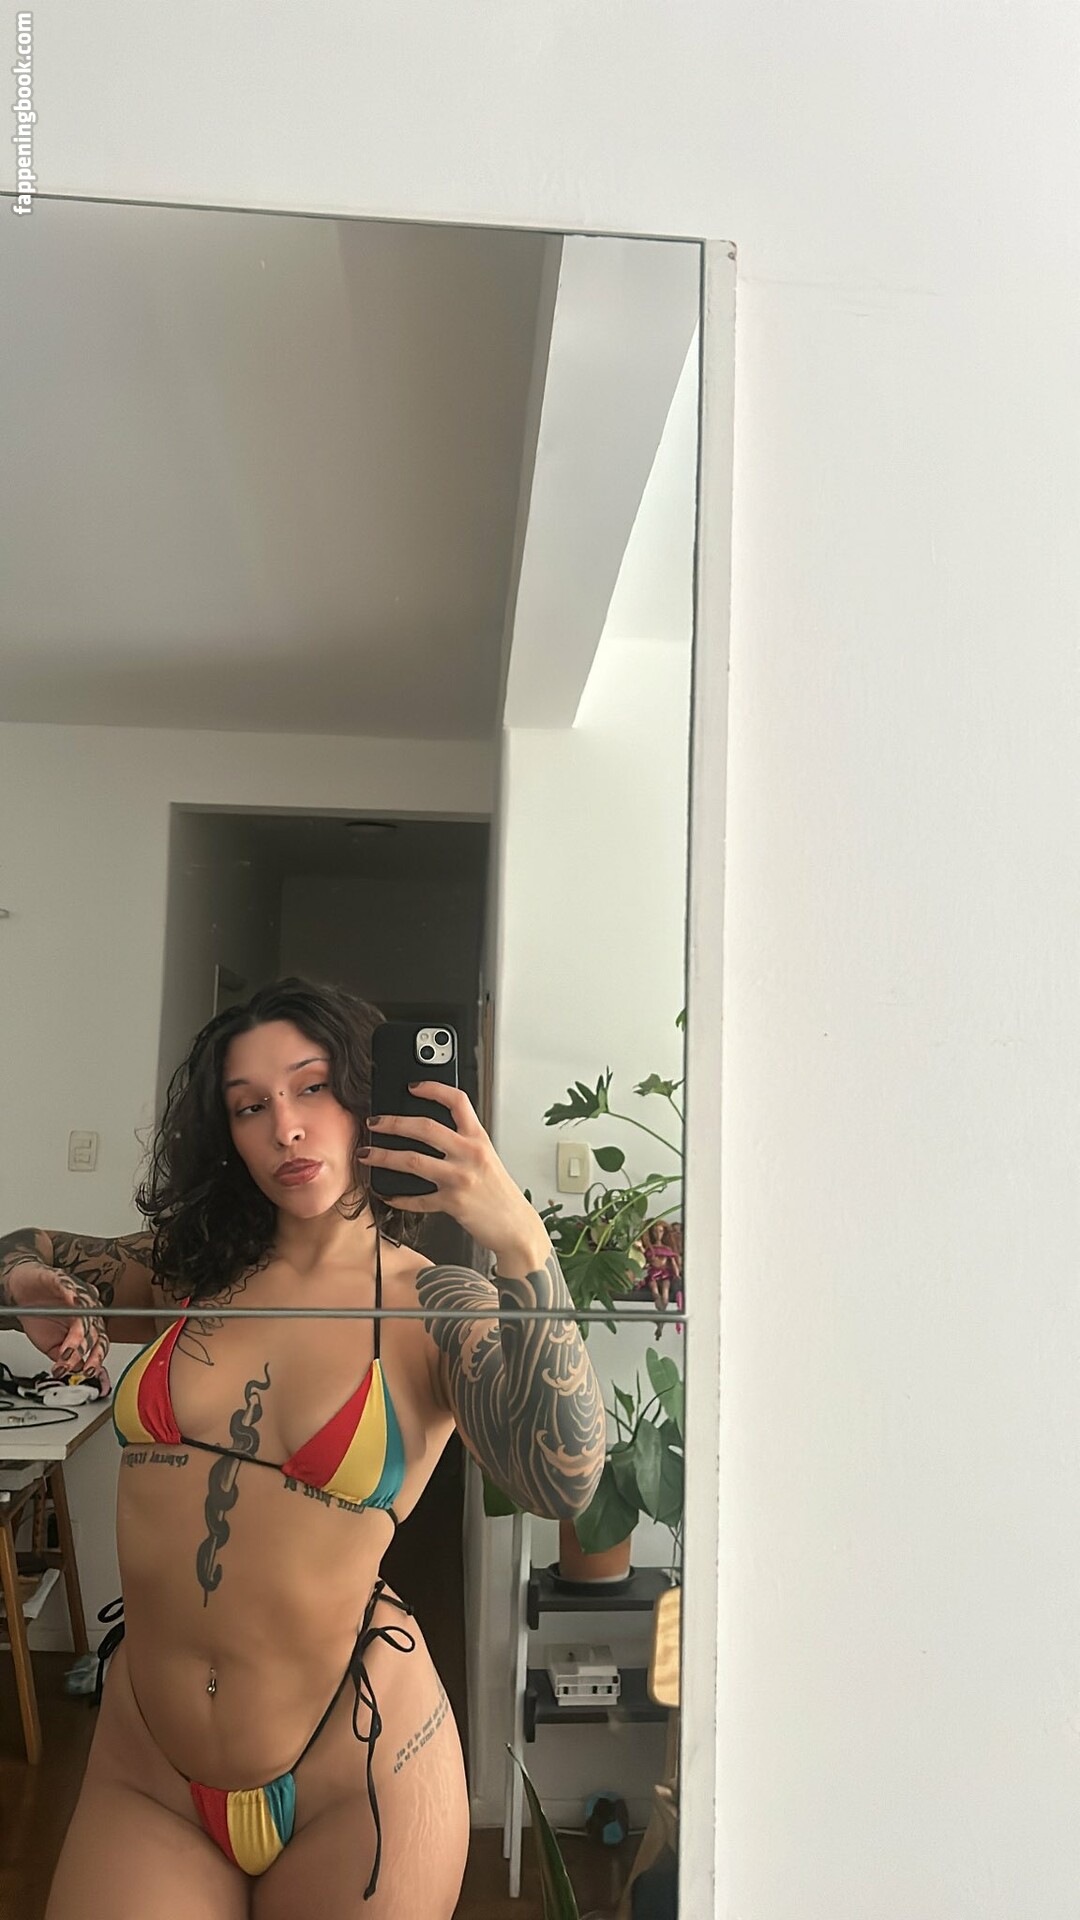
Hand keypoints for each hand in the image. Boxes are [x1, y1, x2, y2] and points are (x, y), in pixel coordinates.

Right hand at [3, 1262, 109, 1379]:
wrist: (22, 1293)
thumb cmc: (39, 1316)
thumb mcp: (50, 1345)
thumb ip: (65, 1358)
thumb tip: (76, 1370)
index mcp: (88, 1328)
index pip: (99, 1345)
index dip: (96, 1360)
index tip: (87, 1373)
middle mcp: (88, 1312)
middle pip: (95, 1331)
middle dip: (84, 1352)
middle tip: (72, 1365)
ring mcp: (79, 1296)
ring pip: (87, 1315)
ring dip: (77, 1336)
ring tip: (66, 1351)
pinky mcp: (66, 1281)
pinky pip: (74, 1289)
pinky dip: (75, 1297)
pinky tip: (74, 1305)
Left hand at [362, 1085, 550, 1272]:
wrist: (515, 1226)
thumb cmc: (499, 1192)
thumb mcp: (486, 1158)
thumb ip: (463, 1142)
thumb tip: (427, 1131)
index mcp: (478, 1138)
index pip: (457, 1101)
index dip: (433, 1089)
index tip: (412, 1087)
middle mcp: (470, 1154)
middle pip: (424, 1128)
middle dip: (393, 1123)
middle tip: (374, 1123)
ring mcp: (460, 1178)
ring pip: (412, 1160)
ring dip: (384, 1156)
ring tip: (367, 1154)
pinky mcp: (453, 1203)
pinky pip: (417, 1199)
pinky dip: (398, 1197)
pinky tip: (387, 1194)